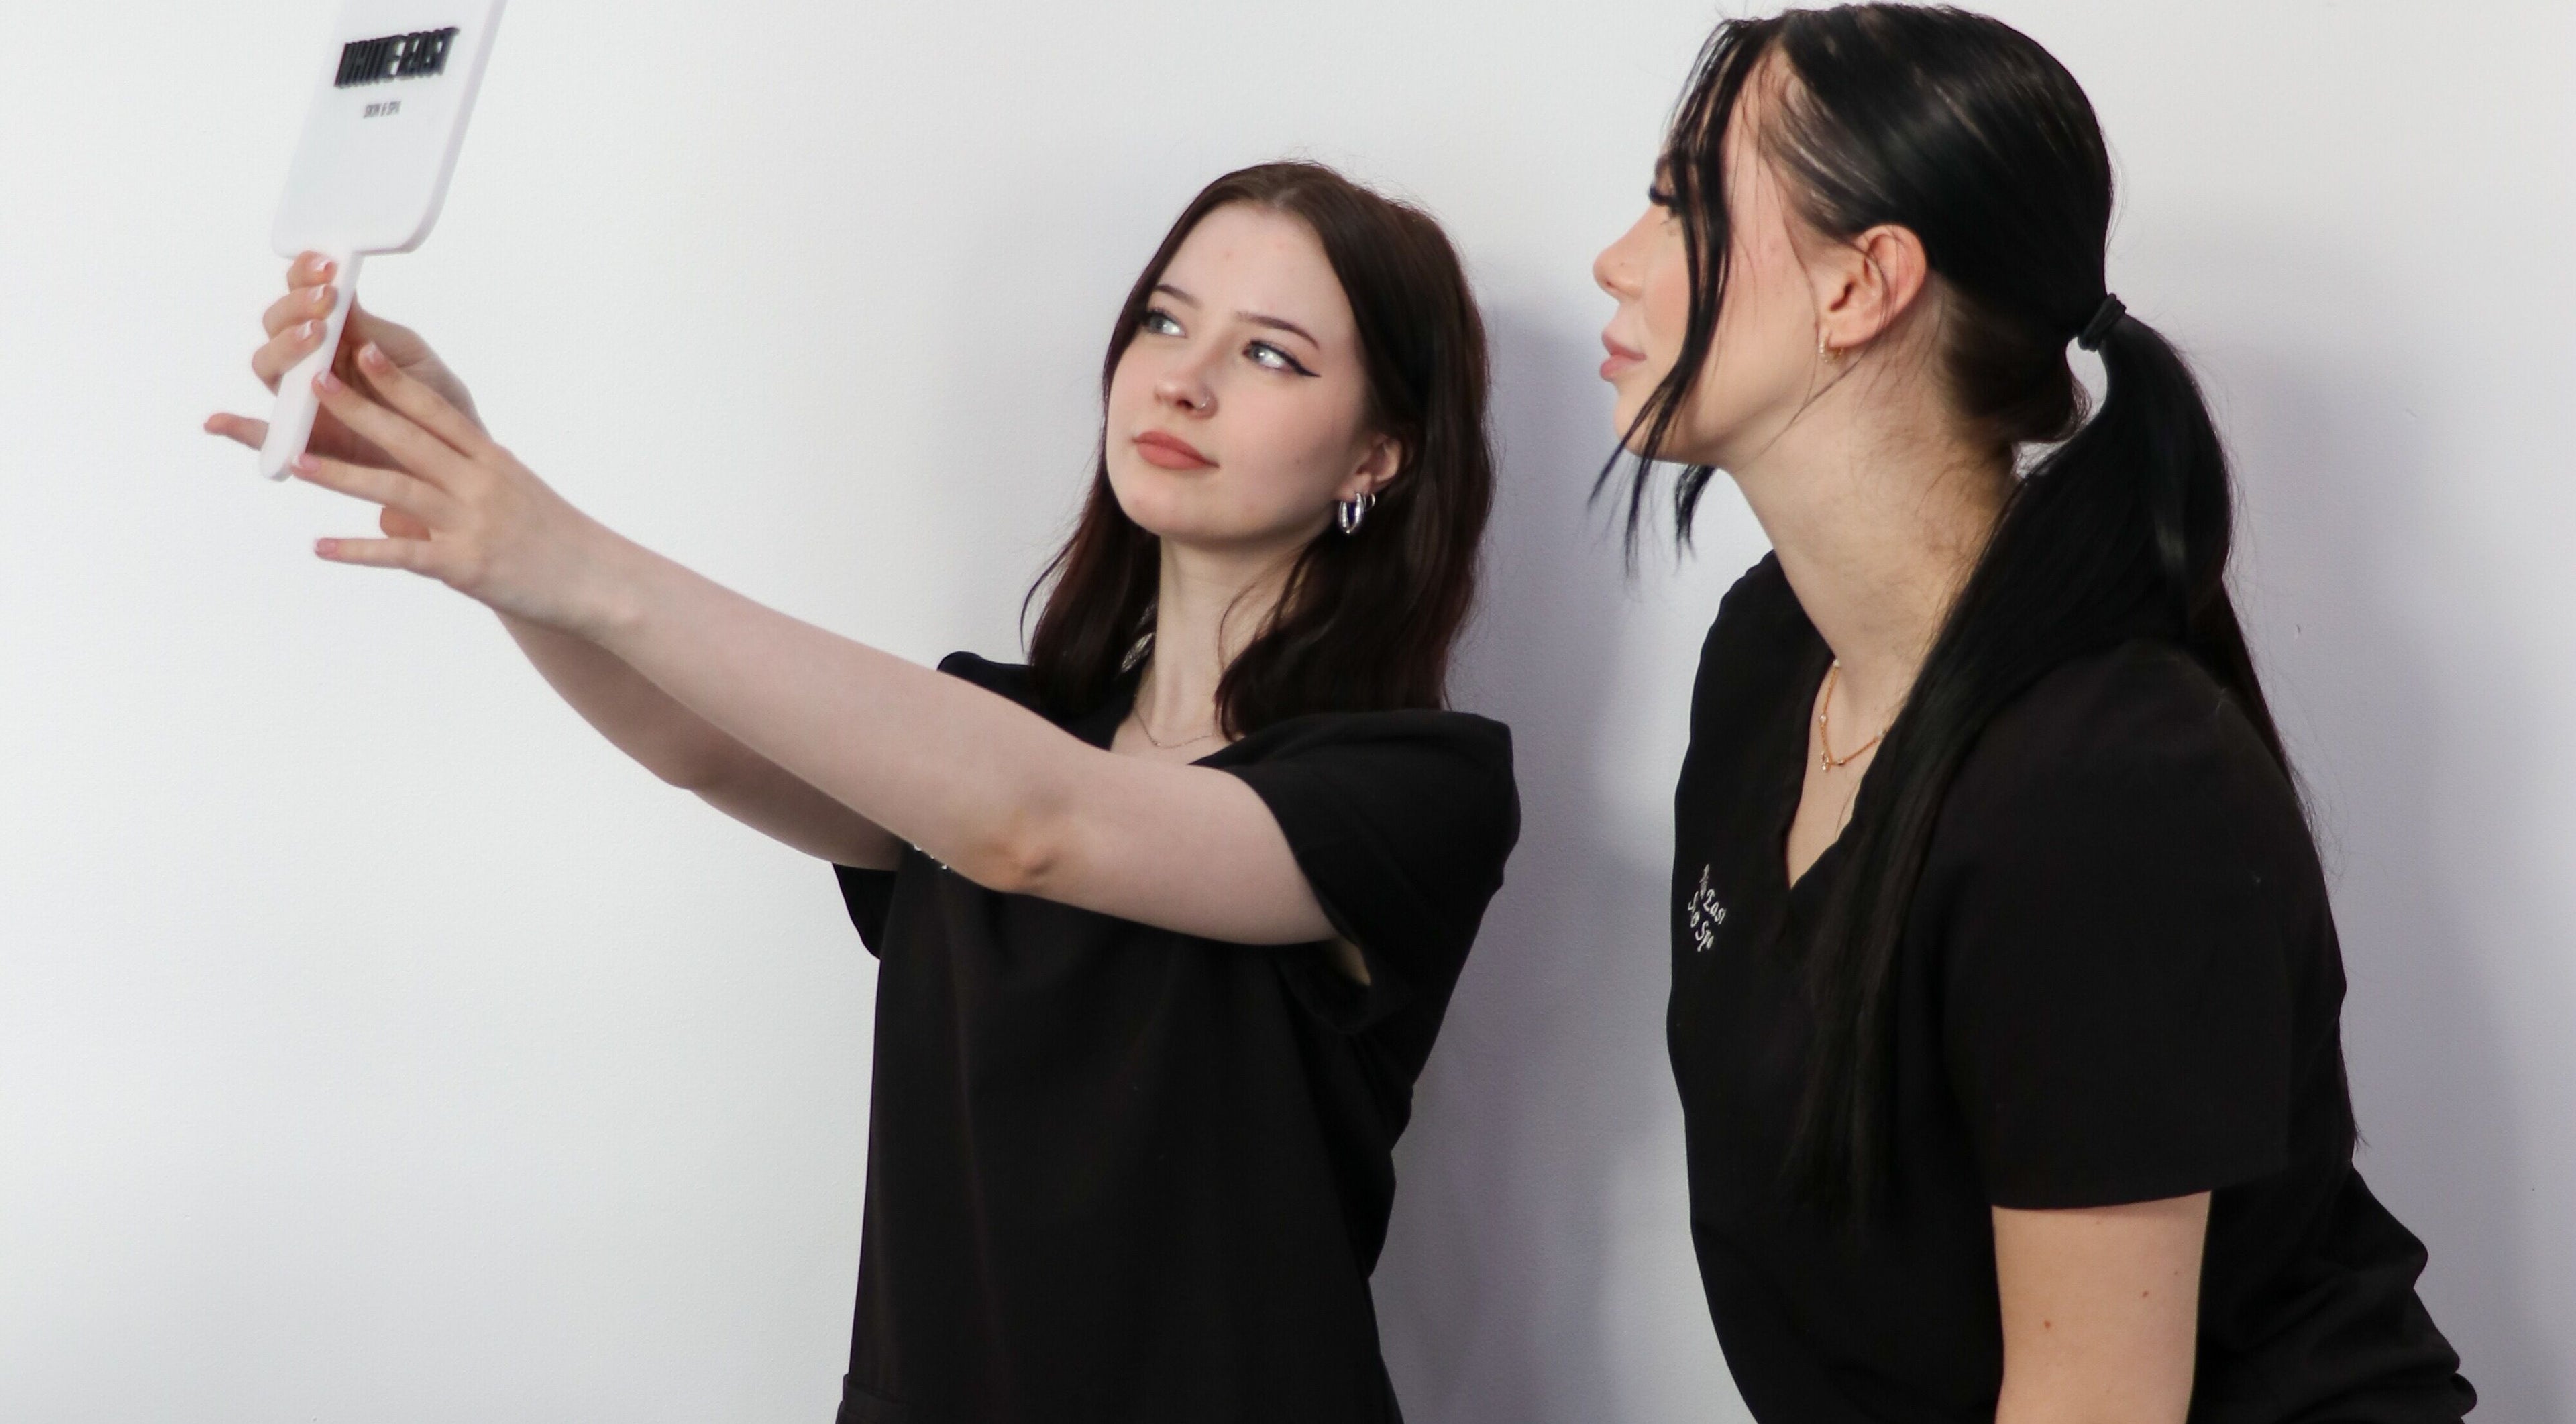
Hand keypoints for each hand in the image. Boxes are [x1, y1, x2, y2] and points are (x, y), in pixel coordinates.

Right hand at [203, 251, 479, 532]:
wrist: (455, 455)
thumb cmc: (434, 398)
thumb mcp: (411, 356)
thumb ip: (373, 330)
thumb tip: (340, 293)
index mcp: (336, 334)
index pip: (303, 297)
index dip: (304, 276)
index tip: (327, 265)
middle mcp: (311, 362)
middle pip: (277, 326)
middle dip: (296, 307)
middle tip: (327, 301)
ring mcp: (303, 399)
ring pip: (269, 366)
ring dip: (283, 346)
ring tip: (314, 336)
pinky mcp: (304, 439)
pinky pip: (263, 436)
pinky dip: (236, 430)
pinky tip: (217, 422)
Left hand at [286, 340, 637, 637]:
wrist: (601, 583)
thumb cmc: (560, 541)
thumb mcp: (518, 497)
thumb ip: (470, 483)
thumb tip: (418, 490)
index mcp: (492, 462)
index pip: (438, 414)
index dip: (398, 382)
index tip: (365, 350)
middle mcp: (480, 484)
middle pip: (409, 440)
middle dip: (358, 409)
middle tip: (314, 383)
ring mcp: (471, 523)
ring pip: (396, 490)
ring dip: (342, 476)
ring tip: (296, 462)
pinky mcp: (465, 565)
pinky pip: (402, 555)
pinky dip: (358, 550)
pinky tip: (320, 546)